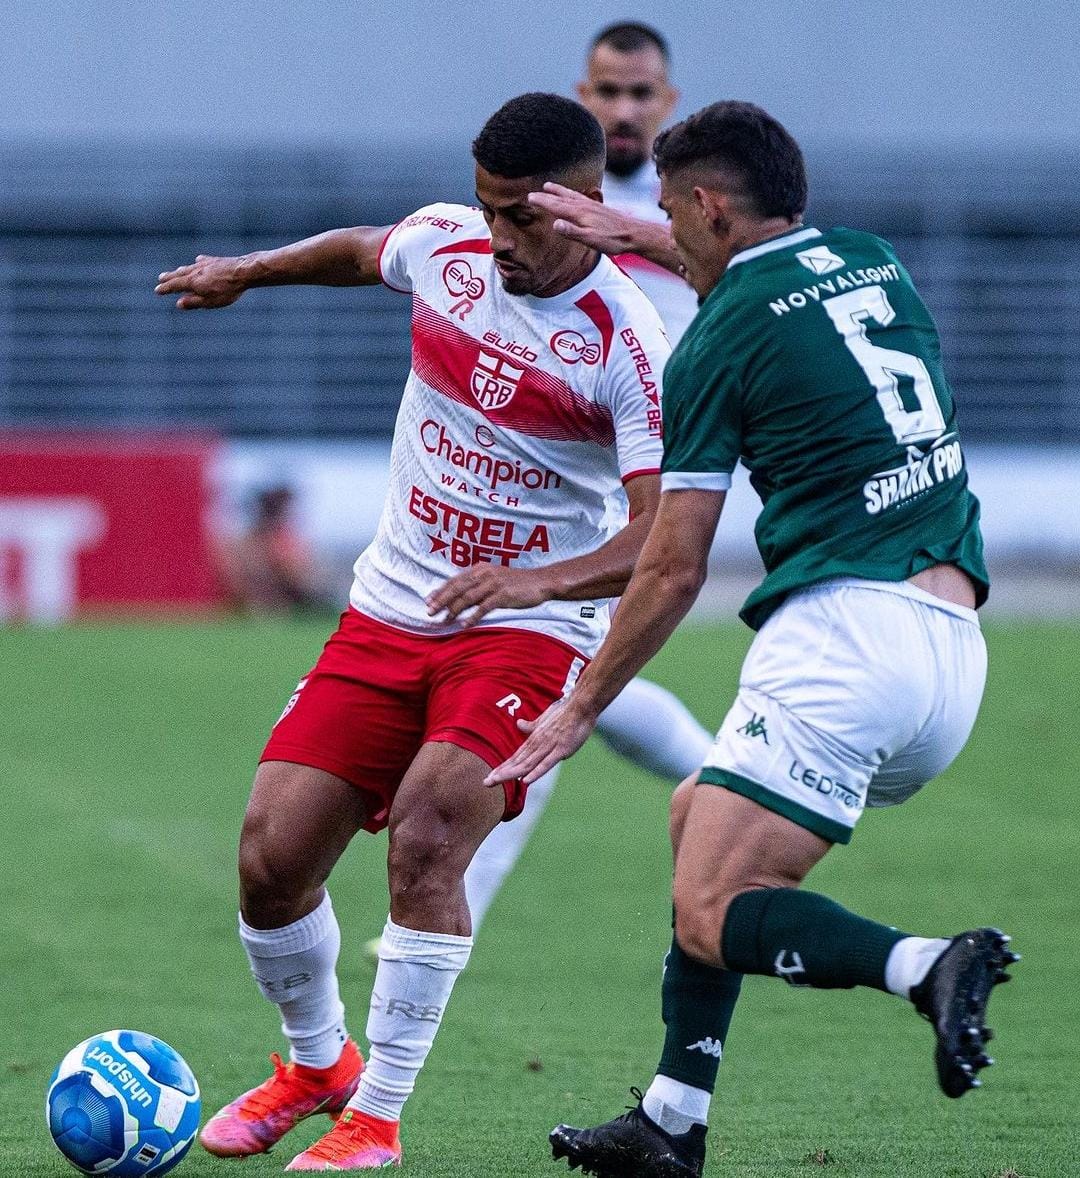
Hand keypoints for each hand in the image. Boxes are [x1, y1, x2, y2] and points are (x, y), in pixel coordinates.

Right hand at [154, 255, 247, 308]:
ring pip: (190, 267)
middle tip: (160, 278)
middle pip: (179, 274)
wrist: (243, 271)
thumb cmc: (227, 290)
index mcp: (192, 282)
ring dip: (181, 270)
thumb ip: (194, 302)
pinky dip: (198, 262)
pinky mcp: (215, 260)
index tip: (157, 290)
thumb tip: (178, 304)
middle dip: (170, 277)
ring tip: (176, 271)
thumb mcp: (210, 301)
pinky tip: (198, 260)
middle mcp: (196, 271)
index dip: (165, 289)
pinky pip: (203, 261)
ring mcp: (205, 264)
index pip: (174, 285)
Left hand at [426, 565, 552, 625]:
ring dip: (454, 609)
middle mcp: (485, 574)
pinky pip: (484, 607)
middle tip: (430, 611)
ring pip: (468, 597)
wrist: (541, 581)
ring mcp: (494, 584)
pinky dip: (473, 616)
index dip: (441, 590)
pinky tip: (465, 625)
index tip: (428, 600)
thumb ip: (479, 583)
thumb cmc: (517, 582)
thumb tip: (460, 595)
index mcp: (481, 568)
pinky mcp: (504, 595)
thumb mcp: (495, 577)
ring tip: (444, 620)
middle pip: (458, 587)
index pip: (455, 580)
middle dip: (442, 600)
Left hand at [484, 694, 597, 784]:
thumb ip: (532, 726)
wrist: (580, 705)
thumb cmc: (564, 712)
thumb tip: (519, 724)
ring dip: (511, 773)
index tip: (491, 776)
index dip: (503, 767)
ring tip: (496, 781)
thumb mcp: (544, 720)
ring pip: (527, 764)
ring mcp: (549, 747)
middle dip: (501, 773)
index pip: (516, 756)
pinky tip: (525, 780)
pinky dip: (536, 772)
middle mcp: (538, 744)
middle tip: (485, 783)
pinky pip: (547, 763)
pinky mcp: (561, 750)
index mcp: (535, 739)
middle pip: (517, 762)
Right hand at [528, 183, 645, 254]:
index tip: (529, 198)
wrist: (634, 233)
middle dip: (546, 195)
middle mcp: (584, 205)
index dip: (542, 202)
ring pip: (570, 195)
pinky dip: (571, 193)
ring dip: (558, 190)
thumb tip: (554, 224)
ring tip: (549, 186)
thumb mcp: (591, 240)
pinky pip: (579, 196)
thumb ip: (572, 232)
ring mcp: (592, 205)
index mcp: (579, 213)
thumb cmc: (613, 240)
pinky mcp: (599, 207)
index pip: (556, 206)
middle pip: (561, 198)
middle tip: (533, 193)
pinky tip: (573, 196)